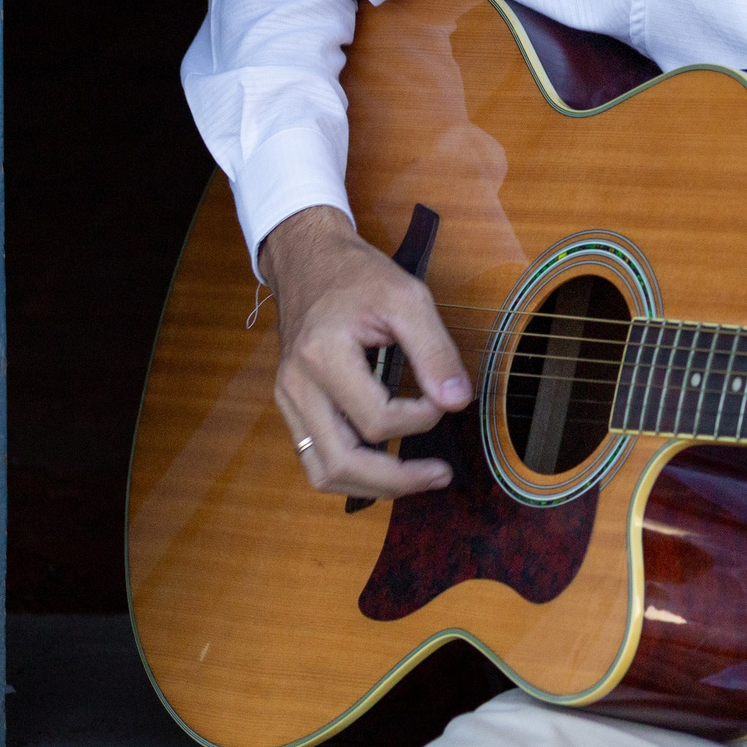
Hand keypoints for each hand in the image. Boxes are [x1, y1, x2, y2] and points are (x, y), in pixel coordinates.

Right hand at [259, 205, 470, 498]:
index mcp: (322, 356)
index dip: (421, 418)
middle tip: (440, 474)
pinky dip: (352, 471)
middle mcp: (296, 386)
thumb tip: (458, 402)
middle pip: (341, 462)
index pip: (376, 419)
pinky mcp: (292, 406)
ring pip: (322, 471)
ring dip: (371, 486)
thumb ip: (435, 350)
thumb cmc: (358, 275)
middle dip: (396, 480)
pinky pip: (315, 457)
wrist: (308, 260)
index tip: (445, 395)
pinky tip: (386, 465)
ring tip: (416, 479)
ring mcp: (288, 400)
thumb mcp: (408, 298)